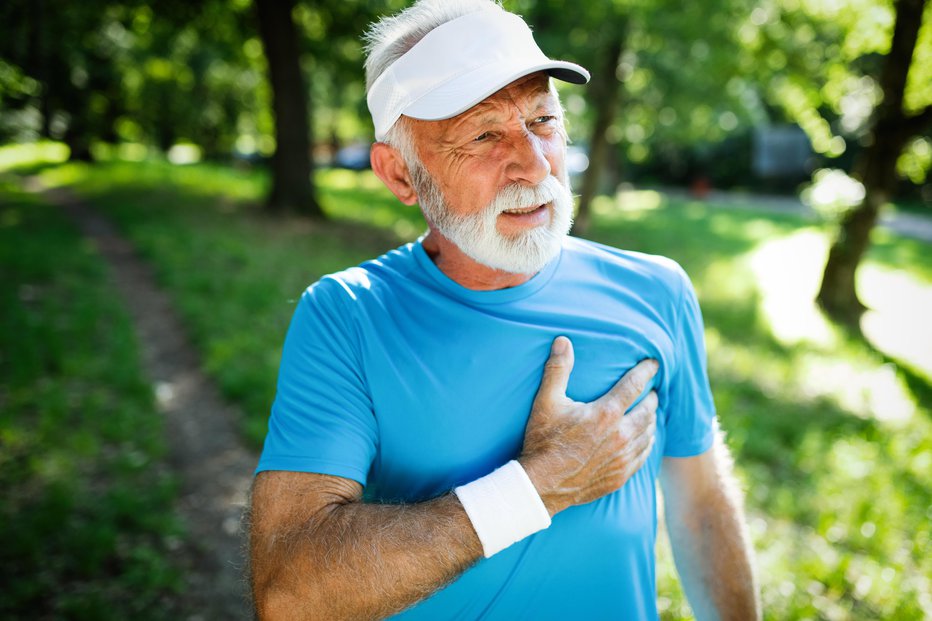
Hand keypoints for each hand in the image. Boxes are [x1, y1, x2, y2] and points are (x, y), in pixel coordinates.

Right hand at [519, 336, 658, 515]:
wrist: (543, 485)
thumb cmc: (543, 441)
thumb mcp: (546, 401)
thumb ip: (557, 369)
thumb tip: (563, 341)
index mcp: (606, 413)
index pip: (634, 385)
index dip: (646, 371)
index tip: (655, 364)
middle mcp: (621, 435)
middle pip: (647, 410)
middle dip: (652, 398)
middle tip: (653, 391)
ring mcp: (623, 457)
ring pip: (649, 434)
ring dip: (652, 420)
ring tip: (651, 413)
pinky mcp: (621, 476)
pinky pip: (644, 456)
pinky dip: (648, 444)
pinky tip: (646, 440)